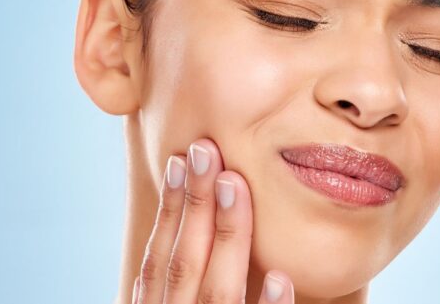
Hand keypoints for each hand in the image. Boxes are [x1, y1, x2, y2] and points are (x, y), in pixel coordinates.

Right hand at [132, 137, 293, 302]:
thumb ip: (183, 277)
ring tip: (235, 185)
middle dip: (195, 205)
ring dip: (228, 236)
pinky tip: (280, 276)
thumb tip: (179, 221)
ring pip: (217, 292)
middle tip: (206, 150)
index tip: (179, 159)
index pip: (159, 259)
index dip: (168, 210)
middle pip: (184, 265)